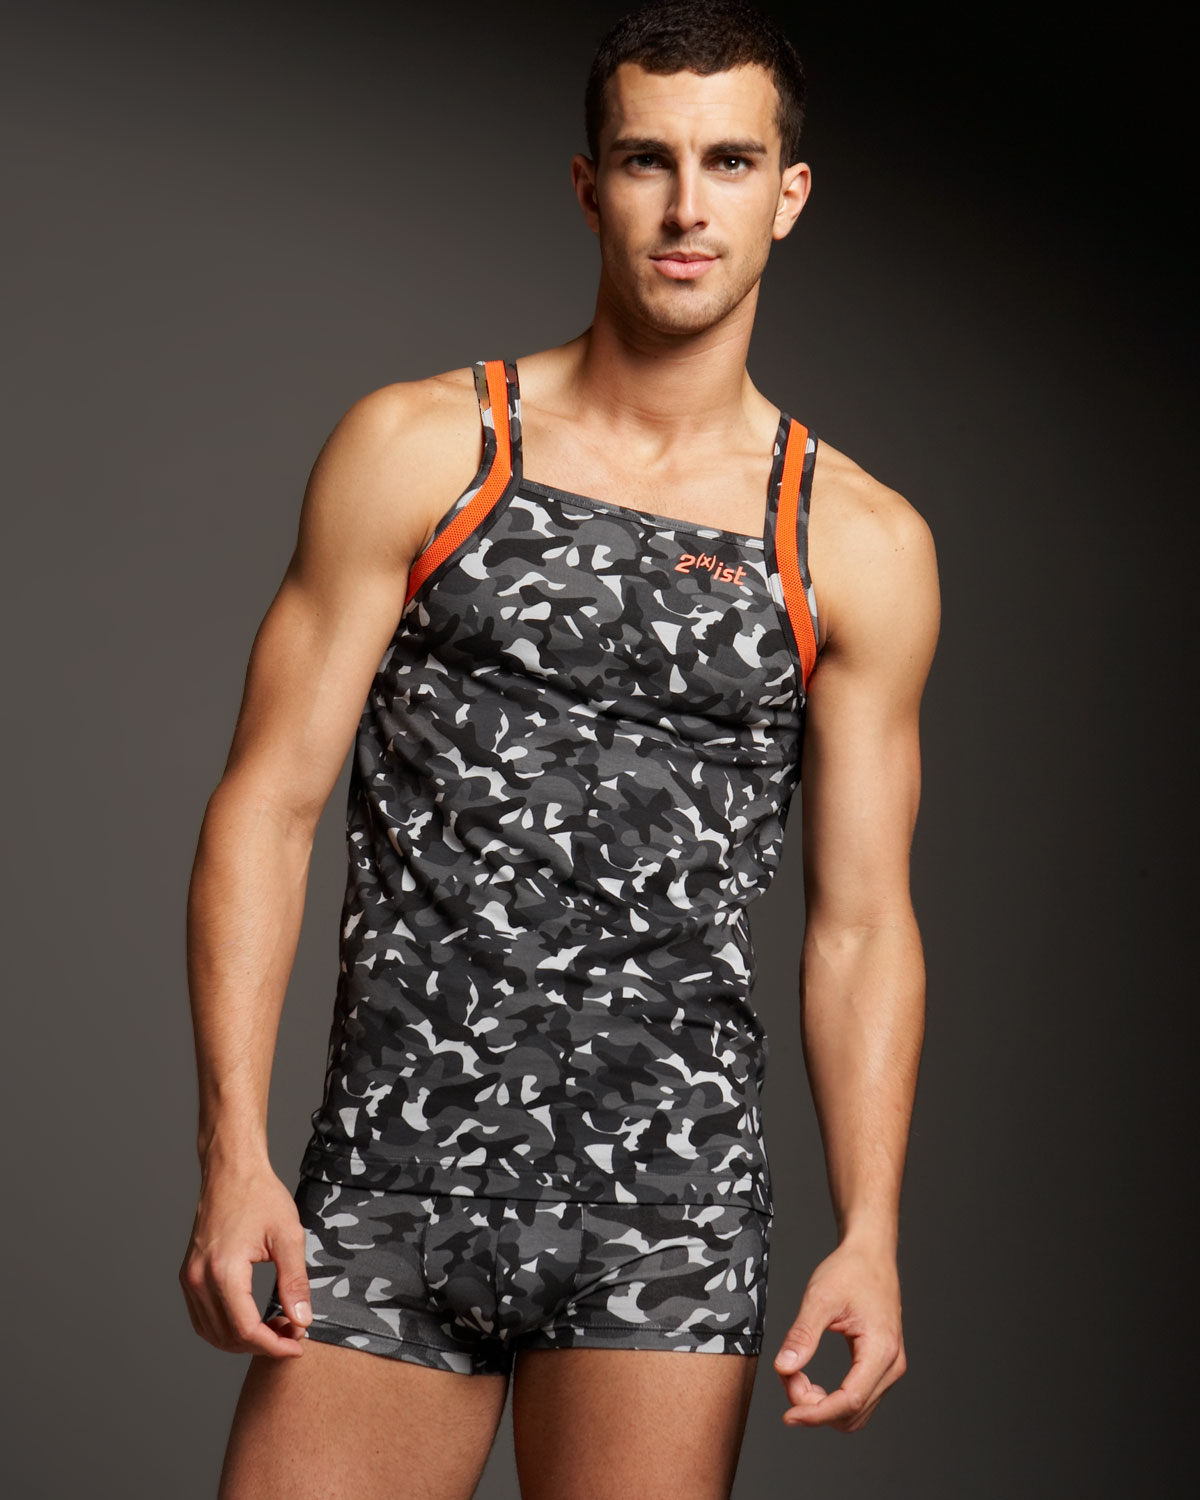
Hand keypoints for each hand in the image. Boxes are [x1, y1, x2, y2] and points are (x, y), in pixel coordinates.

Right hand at [179, 1160, 312, 1358]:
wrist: (231, 1170)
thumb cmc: (261, 1196)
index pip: (246, 1329)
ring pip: (212, 1333)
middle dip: (263, 1344)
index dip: (274, 1345)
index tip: (299, 1344)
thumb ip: (295, 1281)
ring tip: (276, 1326)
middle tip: (293, 1331)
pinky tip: (252, 1319)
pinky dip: (226, 1328)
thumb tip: (302, 1320)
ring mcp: (189, 1278)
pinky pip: (202, 1318)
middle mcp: (198, 1279)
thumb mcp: (289, 1236)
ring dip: (244, 1340)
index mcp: (224, 1271)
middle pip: (227, 1337)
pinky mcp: (188, 1275)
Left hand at [772, 1238, 906, 1431]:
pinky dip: (831, 1399)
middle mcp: (892, 1365)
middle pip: (852, 1413)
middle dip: (815, 1407)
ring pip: (856, 1412)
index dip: (816, 1413)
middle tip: (787, 1379)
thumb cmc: (849, 1271)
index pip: (850, 1401)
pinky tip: (809, 1380)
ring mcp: (890, 1368)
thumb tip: (783, 1368)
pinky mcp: (881, 1366)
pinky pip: (858, 1398)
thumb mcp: (819, 1298)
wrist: (870, 1254)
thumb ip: (802, 1335)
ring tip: (796, 1377)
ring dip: (822, 1406)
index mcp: (881, 1350)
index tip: (788, 1414)